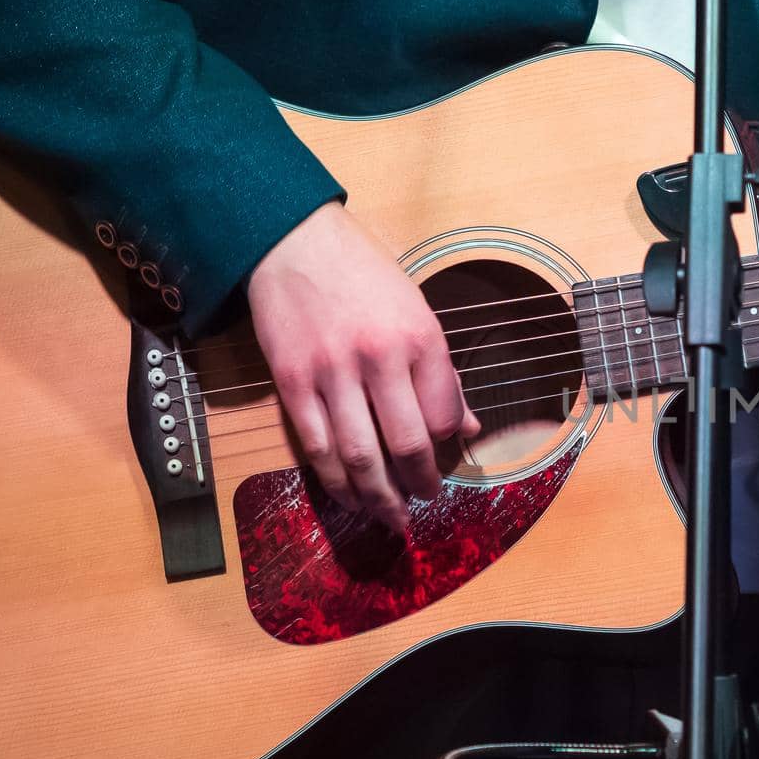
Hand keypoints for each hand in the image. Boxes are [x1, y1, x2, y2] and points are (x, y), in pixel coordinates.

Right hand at [248, 202, 478, 530]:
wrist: (293, 241)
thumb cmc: (364, 275)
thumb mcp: (418, 312)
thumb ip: (441, 373)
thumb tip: (466, 427)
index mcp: (420, 339)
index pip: (443, 416)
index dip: (446, 449)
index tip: (446, 463)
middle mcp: (379, 359)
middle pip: (407, 445)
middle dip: (419, 486)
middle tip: (423, 503)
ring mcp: (331, 373)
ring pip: (360, 457)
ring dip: (378, 498)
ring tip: (391, 518)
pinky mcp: (292, 382)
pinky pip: (316, 448)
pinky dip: (335, 482)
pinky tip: (350, 497)